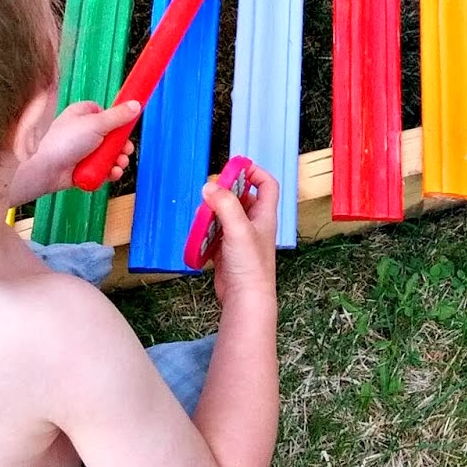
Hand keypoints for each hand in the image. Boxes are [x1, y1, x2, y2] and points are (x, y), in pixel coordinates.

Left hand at [6, 100, 139, 205]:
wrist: (45, 170)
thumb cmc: (62, 142)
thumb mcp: (96, 124)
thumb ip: (118, 116)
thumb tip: (136, 104)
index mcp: (83, 115)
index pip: (106, 113)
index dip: (118, 120)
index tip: (128, 125)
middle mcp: (83, 132)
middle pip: (112, 137)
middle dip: (122, 146)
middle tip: (125, 149)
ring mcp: (83, 152)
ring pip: (109, 155)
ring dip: (118, 160)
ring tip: (118, 163)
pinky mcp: (84, 168)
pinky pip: (103, 169)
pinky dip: (109, 172)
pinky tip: (112, 173)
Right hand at [202, 163, 277, 310]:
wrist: (245, 298)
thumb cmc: (251, 266)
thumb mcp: (239, 229)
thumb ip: (225, 205)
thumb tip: (210, 186)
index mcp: (264, 215)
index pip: (267, 185)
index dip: (254, 173)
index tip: (236, 167)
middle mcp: (254, 224)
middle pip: (241, 198)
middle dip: (225, 193)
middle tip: (210, 191)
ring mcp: (240, 238)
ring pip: (224, 215)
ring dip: (212, 213)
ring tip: (202, 215)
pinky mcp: (226, 251)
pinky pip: (214, 233)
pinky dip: (205, 232)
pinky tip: (199, 235)